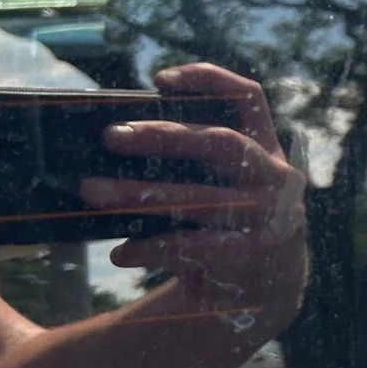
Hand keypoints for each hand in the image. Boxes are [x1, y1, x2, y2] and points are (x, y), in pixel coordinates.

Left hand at [79, 65, 308, 332]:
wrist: (267, 287)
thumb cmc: (228, 222)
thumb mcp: (227, 183)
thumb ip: (195, 161)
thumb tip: (119, 140)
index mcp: (267, 149)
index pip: (248, 99)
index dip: (209, 80)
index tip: (159, 80)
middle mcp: (275, 177)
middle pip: (220, 143)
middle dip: (164, 136)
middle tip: (111, 136)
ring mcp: (268, 216)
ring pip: (198, 199)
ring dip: (140, 195)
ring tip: (92, 191)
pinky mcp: (252, 254)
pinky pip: (194, 246)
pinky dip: (153, 247)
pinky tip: (122, 253)